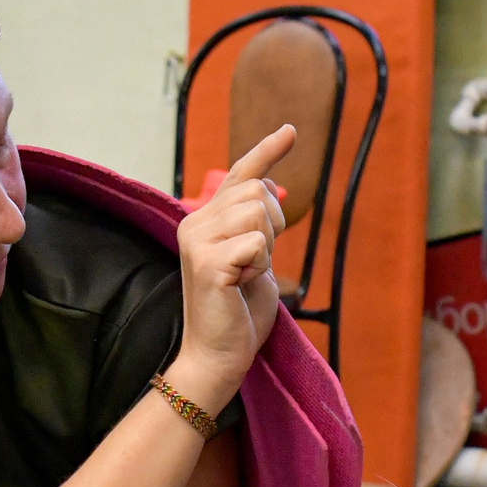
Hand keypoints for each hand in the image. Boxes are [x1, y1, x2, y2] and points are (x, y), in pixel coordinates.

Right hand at [174, 125, 294, 412]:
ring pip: (259, 213)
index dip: (267, 151)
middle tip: (258, 261)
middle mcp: (194, 222)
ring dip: (267, 248)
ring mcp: (197, 240)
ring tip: (246, 274)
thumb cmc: (239, 312)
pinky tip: (241, 284)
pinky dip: (261, 265)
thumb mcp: (254, 257)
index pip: (240, 174)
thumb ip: (256, 224)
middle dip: (274, 224)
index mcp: (203, 219)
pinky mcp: (208, 262)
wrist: (219, 356)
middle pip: (258, 190)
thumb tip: (269, 186)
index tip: (291, 131)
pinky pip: (257, 243)